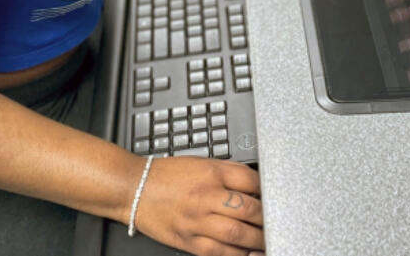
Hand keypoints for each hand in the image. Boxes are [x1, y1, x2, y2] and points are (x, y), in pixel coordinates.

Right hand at [135, 156, 263, 255]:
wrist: (133, 188)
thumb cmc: (167, 175)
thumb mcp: (201, 163)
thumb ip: (228, 173)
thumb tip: (254, 186)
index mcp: (211, 173)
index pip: (251, 181)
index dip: (267, 190)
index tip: (272, 197)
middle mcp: (205, 196)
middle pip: (248, 209)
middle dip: (267, 218)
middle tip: (275, 222)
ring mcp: (197, 221)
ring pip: (237, 235)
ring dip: (257, 240)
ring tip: (267, 240)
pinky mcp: (188, 241)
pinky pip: (218, 253)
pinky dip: (237, 255)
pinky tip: (248, 254)